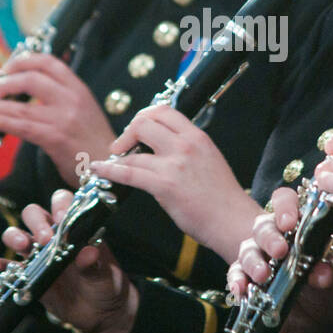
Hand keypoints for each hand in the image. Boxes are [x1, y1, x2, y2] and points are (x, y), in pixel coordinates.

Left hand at [0, 53, 117, 185]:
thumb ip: (61, 95)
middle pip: (31, 78)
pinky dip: (1, 120)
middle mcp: (72, 99)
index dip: (23, 61)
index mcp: (78, 88)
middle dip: (5, 81)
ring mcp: (64, 118)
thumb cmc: (93, 142)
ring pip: (22, 104)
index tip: (7, 68)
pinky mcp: (55, 137)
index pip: (48, 62)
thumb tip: (31, 87)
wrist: (110, 166)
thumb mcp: (83, 109)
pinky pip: (22, 126)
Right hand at [0, 190, 138, 332]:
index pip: (63, 203)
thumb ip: (95, 264)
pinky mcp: (28, 276)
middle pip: (34, 214)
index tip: (62, 219)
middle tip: (44, 240)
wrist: (100, 313)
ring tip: (21, 247)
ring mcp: (38, 255)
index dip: (60, 205)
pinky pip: (8, 267)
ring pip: (17, 235)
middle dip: (35, 222)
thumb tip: (89, 252)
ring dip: (14, 237)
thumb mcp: (105, 274)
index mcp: (75, 227)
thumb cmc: (107, 285)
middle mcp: (54, 236)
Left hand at [88, 105, 260, 262]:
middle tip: (122, 147)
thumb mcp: (209, 160)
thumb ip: (186, 149)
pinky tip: (97, 169)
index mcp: (198, 137)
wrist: (234, 221)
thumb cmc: (222, 198)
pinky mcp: (164, 185)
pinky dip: (108, 169)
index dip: (144, 116)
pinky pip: (128, 172)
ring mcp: (175, 164)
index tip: (136, 129)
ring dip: (117, 155)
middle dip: (127, 132)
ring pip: (133, 148)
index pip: (164, 111)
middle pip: (144, 122)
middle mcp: (186, 145)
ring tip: (110, 161)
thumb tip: (160, 147)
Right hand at [228, 187, 332, 332]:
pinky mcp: (249, 280)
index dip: (285, 207)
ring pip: (247, 250)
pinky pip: (236, 276)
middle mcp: (276, 238)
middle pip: (263, 227)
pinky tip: (240, 289)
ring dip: (253, 262)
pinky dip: (237, 281)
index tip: (289, 223)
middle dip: (269, 238)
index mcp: (298, 227)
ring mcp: (260, 259)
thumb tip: (322, 273)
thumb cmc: (326, 289)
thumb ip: (328, 273)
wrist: (318, 321)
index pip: (285, 203)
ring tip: (263, 275)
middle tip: (279, 251)